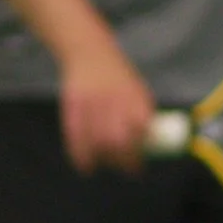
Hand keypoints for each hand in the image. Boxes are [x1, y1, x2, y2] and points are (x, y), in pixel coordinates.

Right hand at [58, 41, 155, 172]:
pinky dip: (80, 156)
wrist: (89, 52)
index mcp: (133, 96)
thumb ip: (142, 113)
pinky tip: (86, 166)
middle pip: (117, 140)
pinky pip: (75, 137)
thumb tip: (150, 142)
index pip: (140, 130)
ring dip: (102, 160)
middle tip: (126, 169)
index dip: (139, 151)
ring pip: (96, 142)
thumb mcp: (136, 88)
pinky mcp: (72, 105)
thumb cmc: (118, 75)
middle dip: (122, 160)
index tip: (139, 165)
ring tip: (107, 166)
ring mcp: (91, 103)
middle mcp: (113, 100)